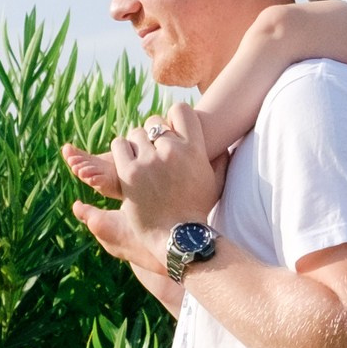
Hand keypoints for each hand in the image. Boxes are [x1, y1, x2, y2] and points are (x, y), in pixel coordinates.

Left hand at [62, 111, 231, 205]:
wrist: (177, 237)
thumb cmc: (197, 212)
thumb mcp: (215, 184)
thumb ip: (220, 161)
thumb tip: (226, 146)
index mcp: (194, 149)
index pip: (180, 110)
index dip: (173, 118)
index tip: (170, 132)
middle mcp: (172, 151)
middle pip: (155, 122)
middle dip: (153, 136)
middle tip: (153, 154)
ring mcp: (149, 161)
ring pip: (136, 133)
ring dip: (137, 145)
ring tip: (141, 162)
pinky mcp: (129, 173)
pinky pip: (120, 145)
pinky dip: (122, 151)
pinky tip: (127, 164)